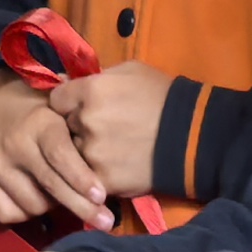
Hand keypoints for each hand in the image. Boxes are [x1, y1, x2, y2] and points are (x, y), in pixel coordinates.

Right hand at [0, 74, 108, 229]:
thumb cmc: (39, 109)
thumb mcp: (61, 108)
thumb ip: (82, 128)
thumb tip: (117, 154)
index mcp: (40, 123)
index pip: (61, 157)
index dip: (82, 179)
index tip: (101, 196)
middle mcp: (14, 144)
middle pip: (50, 187)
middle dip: (81, 207)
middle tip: (105, 222)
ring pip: (32, 205)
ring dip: (51, 206)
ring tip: (60, 194)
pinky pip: (8, 213)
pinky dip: (25, 213)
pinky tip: (35, 199)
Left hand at [46, 63, 171, 198]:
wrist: (195, 137)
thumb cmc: (164, 97)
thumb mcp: (131, 72)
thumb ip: (97, 78)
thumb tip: (67, 81)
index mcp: (91, 90)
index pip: (56, 99)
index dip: (67, 103)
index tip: (78, 108)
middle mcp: (85, 121)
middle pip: (63, 127)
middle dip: (76, 128)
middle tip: (100, 129)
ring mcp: (92, 153)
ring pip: (73, 154)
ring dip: (85, 153)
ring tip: (111, 150)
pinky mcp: (102, 180)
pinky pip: (87, 177)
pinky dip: (97, 173)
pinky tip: (115, 167)